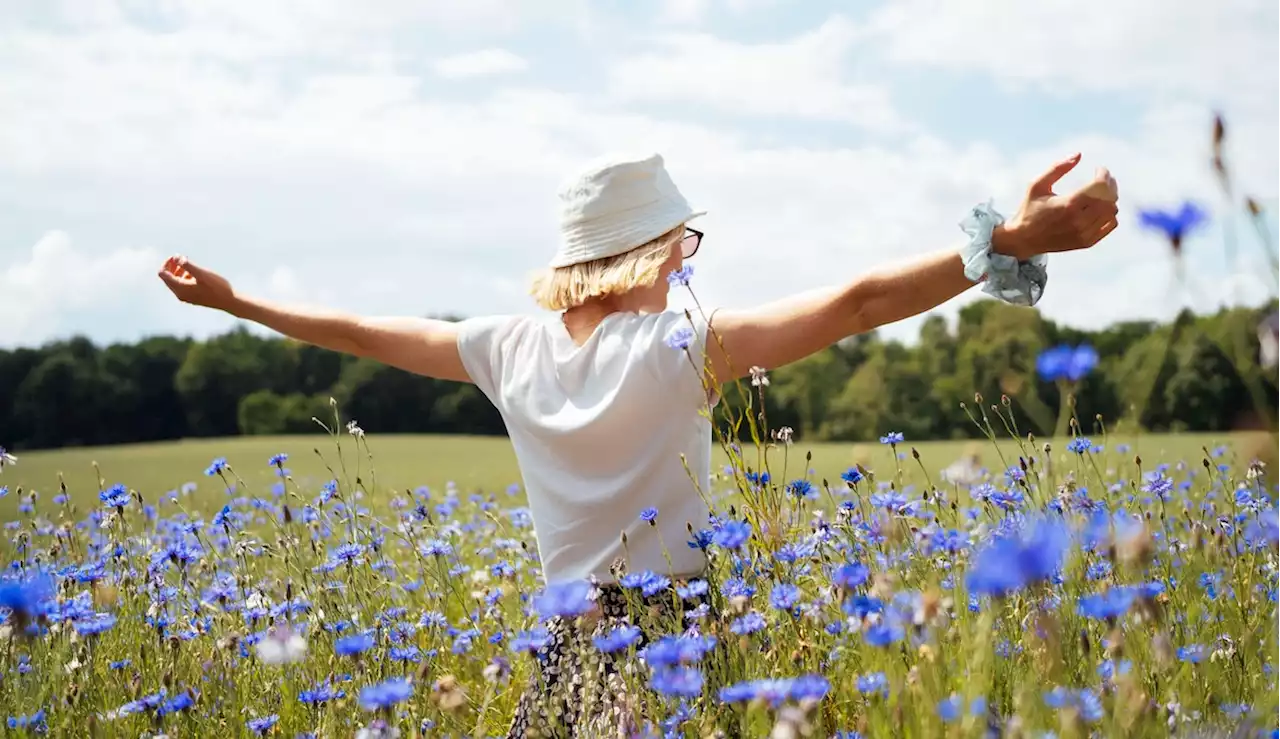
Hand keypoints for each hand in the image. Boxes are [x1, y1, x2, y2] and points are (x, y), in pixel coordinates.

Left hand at [158, 255, 235, 309]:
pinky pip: (182, 286)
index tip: (177, 256)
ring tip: (188, 264)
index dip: (167, 263)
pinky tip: (195, 274)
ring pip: (175, 282)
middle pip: (167, 278)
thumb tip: (176, 257)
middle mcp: (180, 294)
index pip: (163, 274)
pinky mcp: (193, 298)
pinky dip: (184, 278)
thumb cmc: (217, 287)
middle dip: (171, 266)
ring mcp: (186, 297)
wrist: (230, 301)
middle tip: (181, 258)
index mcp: (180, 288)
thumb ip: (188, 265)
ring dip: (178, 271)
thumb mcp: (202, 273)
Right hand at [995, 153, 1119, 260]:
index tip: (1099, 169)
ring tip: (1101, 192)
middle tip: (1103, 178)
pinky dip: (1110, 214)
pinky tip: (1100, 208)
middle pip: (1109, 197)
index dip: (1103, 174)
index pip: (1100, 186)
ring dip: (1110, 198)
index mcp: (1067, 204)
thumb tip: (1078, 154)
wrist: (1023, 240)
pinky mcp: (1086, 242)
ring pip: (1112, 211)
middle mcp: (1078, 220)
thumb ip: (1057, 168)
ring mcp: (1084, 233)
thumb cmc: (1029, 209)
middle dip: (1110, 184)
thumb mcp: (1037, 185)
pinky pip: (1110, 225)